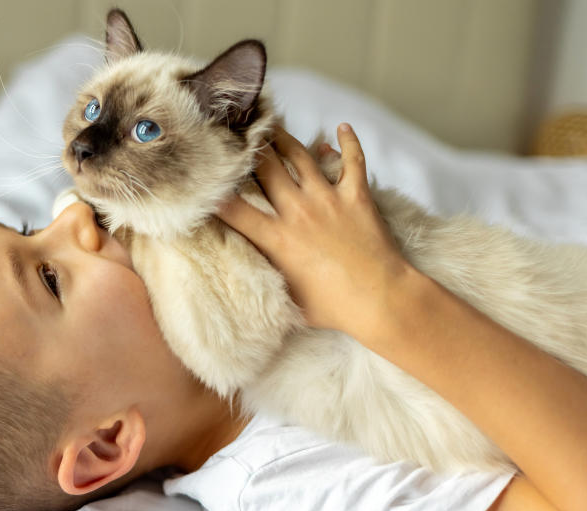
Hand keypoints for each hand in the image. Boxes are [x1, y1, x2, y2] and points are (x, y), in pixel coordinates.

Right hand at [217, 124, 413, 336]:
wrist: (381, 300)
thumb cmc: (335, 308)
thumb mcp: (290, 300)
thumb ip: (270, 280)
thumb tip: (251, 284)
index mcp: (277, 239)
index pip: (234, 209)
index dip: (214, 192)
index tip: (204, 179)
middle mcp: (297, 212)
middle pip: (265, 169)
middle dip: (248, 149)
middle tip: (237, 135)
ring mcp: (328, 200)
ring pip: (300, 156)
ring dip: (284, 138)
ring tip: (272, 125)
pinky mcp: (356, 196)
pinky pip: (353, 160)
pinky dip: (348, 142)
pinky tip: (343, 127)